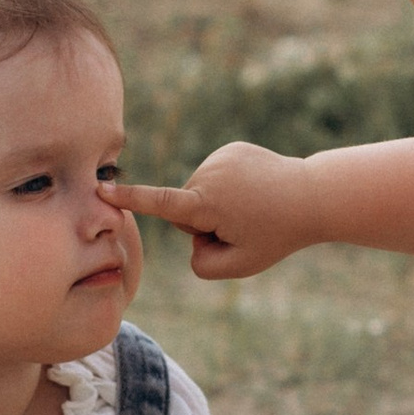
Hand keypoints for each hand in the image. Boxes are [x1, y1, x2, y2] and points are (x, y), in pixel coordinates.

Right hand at [109, 142, 314, 281]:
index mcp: (207, 204)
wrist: (311, 196)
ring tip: (251, 207)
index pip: (161, 204)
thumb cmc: (276, 235)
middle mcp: (208, 175)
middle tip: (242, 225)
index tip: (102, 190)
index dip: (130, 199)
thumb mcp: (239, 265)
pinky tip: (253, 191)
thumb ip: (202, 265)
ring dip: (217, 206)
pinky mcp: (230, 149)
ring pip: (199, 194)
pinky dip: (227, 188)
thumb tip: (191, 240)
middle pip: (185, 211)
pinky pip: (213, 177)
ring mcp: (219, 158)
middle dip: (204, 224)